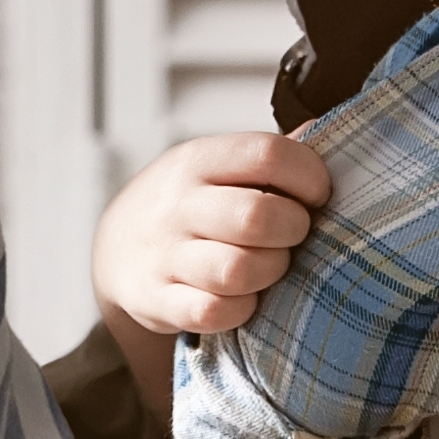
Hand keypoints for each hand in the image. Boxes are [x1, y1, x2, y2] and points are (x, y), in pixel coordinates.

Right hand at [91, 132, 330, 395]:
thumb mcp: (215, 166)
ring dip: (271, 271)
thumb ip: (267, 155)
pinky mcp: (159, 302)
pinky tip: (244, 296)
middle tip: (294, 232)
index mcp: (198, 160)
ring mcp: (165, 256)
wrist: (117, 247)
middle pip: (257, 217)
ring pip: (238, 271)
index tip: (316, 193)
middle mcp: (178, 205)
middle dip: (294, 229)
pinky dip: (242, 309)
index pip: (267, 155)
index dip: (308, 175)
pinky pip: (214, 312)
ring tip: (271, 264)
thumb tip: (322, 126)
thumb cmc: (188, 204)